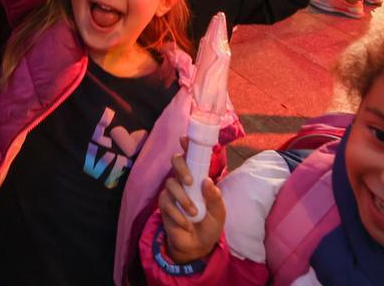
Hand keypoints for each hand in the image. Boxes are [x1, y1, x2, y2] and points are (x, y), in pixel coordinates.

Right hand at [157, 141, 224, 264]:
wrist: (198, 246)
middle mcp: (183, 181)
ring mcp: (172, 192)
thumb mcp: (218, 212)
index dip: (187, 145)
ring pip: (171, 183)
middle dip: (181, 167)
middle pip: (176, 161)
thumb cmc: (210, 225)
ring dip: (183, 199)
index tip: (185, 138)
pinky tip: (186, 223)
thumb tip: (206, 181)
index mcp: (198, 178)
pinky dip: (178, 214)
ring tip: (194, 213)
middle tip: (189, 182)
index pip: (192, 157)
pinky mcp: (164, 205)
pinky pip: (167, 203)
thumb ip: (214, 198)